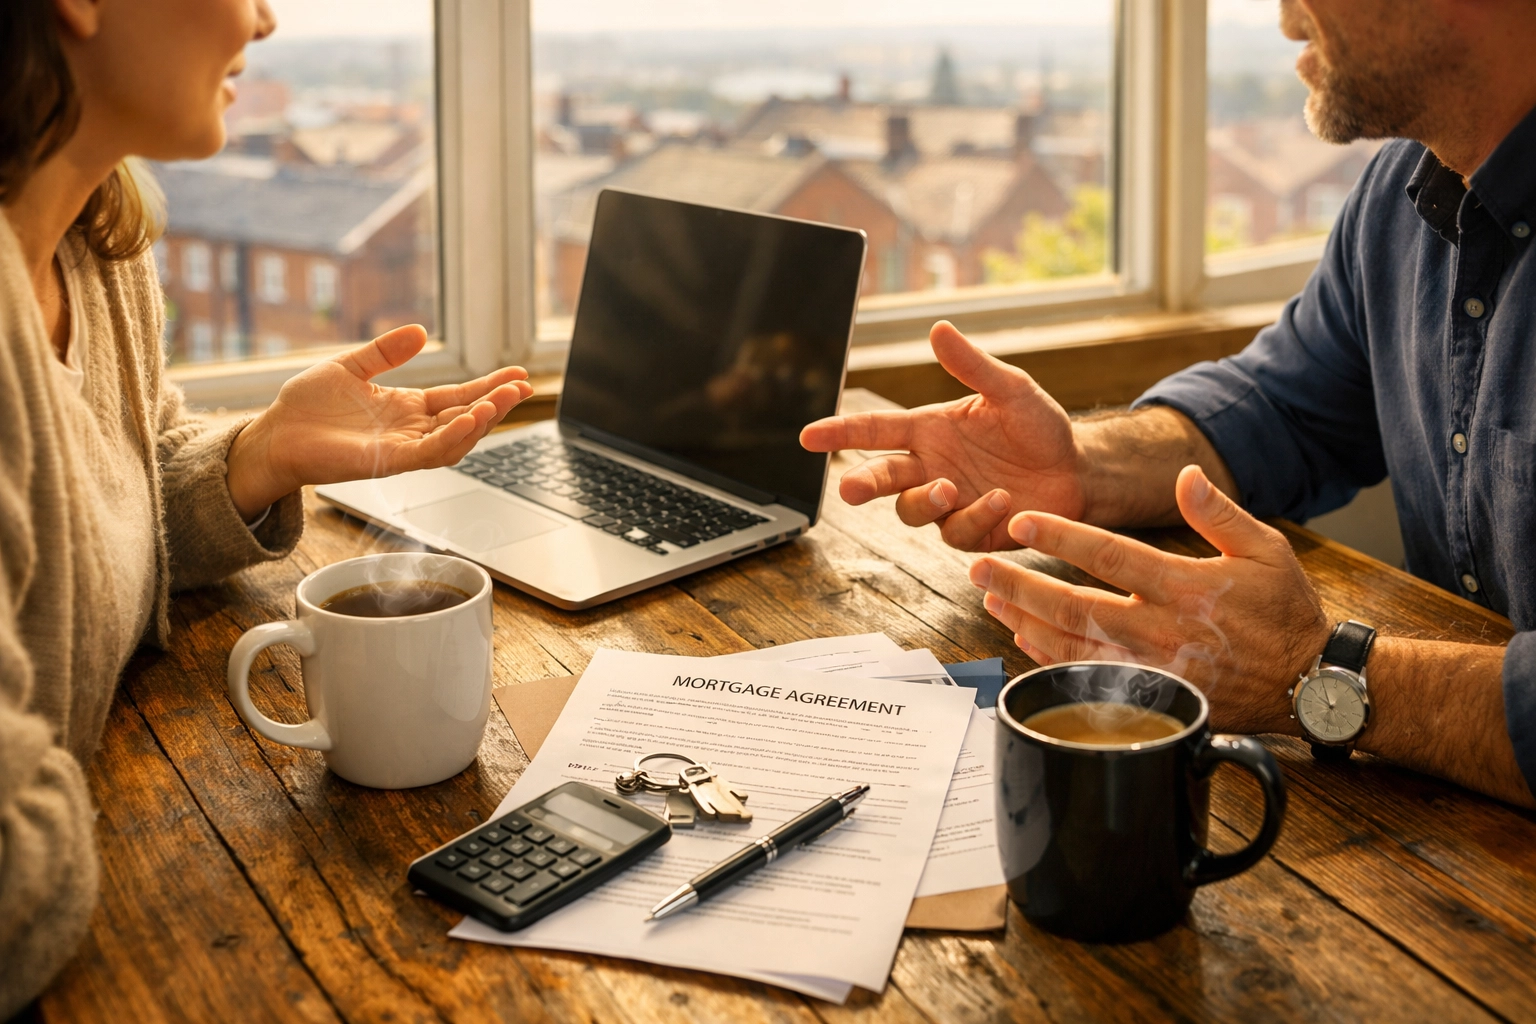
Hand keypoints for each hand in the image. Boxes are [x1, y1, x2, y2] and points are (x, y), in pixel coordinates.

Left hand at [225, 325, 532, 518]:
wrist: (274, 435)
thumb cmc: (306, 407)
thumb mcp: (351, 366)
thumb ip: (386, 352)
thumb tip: (421, 330)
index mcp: (407, 409)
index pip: (458, 398)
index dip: (489, 387)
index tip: (518, 374)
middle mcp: (411, 432)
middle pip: (466, 419)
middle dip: (497, 404)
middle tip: (523, 387)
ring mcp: (402, 449)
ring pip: (456, 441)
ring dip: (481, 422)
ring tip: (501, 401)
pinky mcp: (386, 462)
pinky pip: (429, 454)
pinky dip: (452, 438)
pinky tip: (469, 421)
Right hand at [799, 321, 1081, 550]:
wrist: (1079, 471)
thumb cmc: (1041, 429)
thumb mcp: (1011, 389)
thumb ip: (972, 365)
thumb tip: (938, 329)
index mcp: (929, 431)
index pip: (874, 430)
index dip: (840, 432)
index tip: (809, 437)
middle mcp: (930, 468)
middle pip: (880, 478)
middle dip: (861, 483)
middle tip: (849, 490)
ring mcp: (948, 503)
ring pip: (911, 511)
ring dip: (926, 500)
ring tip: (953, 487)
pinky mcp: (971, 531)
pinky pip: (956, 532)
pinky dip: (975, 516)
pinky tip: (1002, 501)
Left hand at [970, 465, 1329, 733]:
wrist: (1309, 685)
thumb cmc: (1284, 613)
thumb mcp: (1266, 549)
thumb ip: (1220, 512)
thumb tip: (1185, 473)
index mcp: (1188, 587)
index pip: (1111, 557)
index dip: (1062, 539)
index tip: (1021, 523)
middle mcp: (1164, 630)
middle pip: (1076, 607)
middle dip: (1021, 585)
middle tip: (980, 566)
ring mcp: (1154, 669)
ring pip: (1073, 647)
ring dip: (1026, 622)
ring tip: (991, 597)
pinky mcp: (1152, 698)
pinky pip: (1089, 679)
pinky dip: (1051, 659)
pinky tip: (1024, 638)